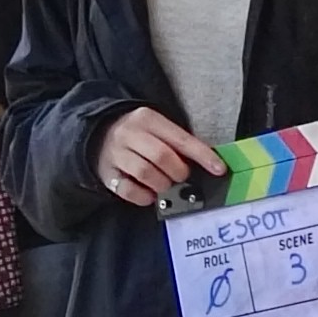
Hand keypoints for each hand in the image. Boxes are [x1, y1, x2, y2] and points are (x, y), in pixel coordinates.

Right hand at [94, 106, 217, 206]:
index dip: (203, 155)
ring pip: (146, 173)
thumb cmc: (138, 134)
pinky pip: (128, 190)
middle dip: (179, 172)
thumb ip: (176, 142)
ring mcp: (116, 154)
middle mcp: (130, 134)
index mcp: (148, 119)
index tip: (219, 169)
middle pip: (162, 156)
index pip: (181, 138)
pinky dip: (144, 197)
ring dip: (163, 185)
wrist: (98, 134)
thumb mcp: (157, 128)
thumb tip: (207, 163)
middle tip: (182, 177)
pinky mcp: (107, 173)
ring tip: (166, 185)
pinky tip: (150, 195)